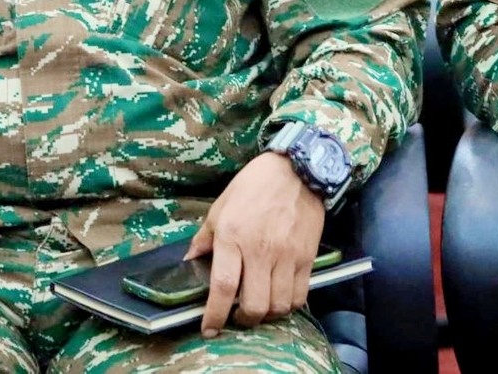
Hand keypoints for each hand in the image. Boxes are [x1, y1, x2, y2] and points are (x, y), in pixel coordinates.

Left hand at [189, 152, 326, 337]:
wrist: (298, 169)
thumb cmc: (255, 185)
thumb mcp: (221, 207)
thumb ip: (204, 238)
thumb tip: (190, 261)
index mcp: (233, 237)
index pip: (224, 286)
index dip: (215, 314)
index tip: (209, 329)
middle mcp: (261, 250)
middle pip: (254, 304)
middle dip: (244, 320)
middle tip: (238, 316)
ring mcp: (287, 255)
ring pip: (279, 305)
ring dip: (267, 314)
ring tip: (261, 308)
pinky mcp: (307, 256)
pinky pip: (300, 294)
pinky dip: (290, 304)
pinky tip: (281, 298)